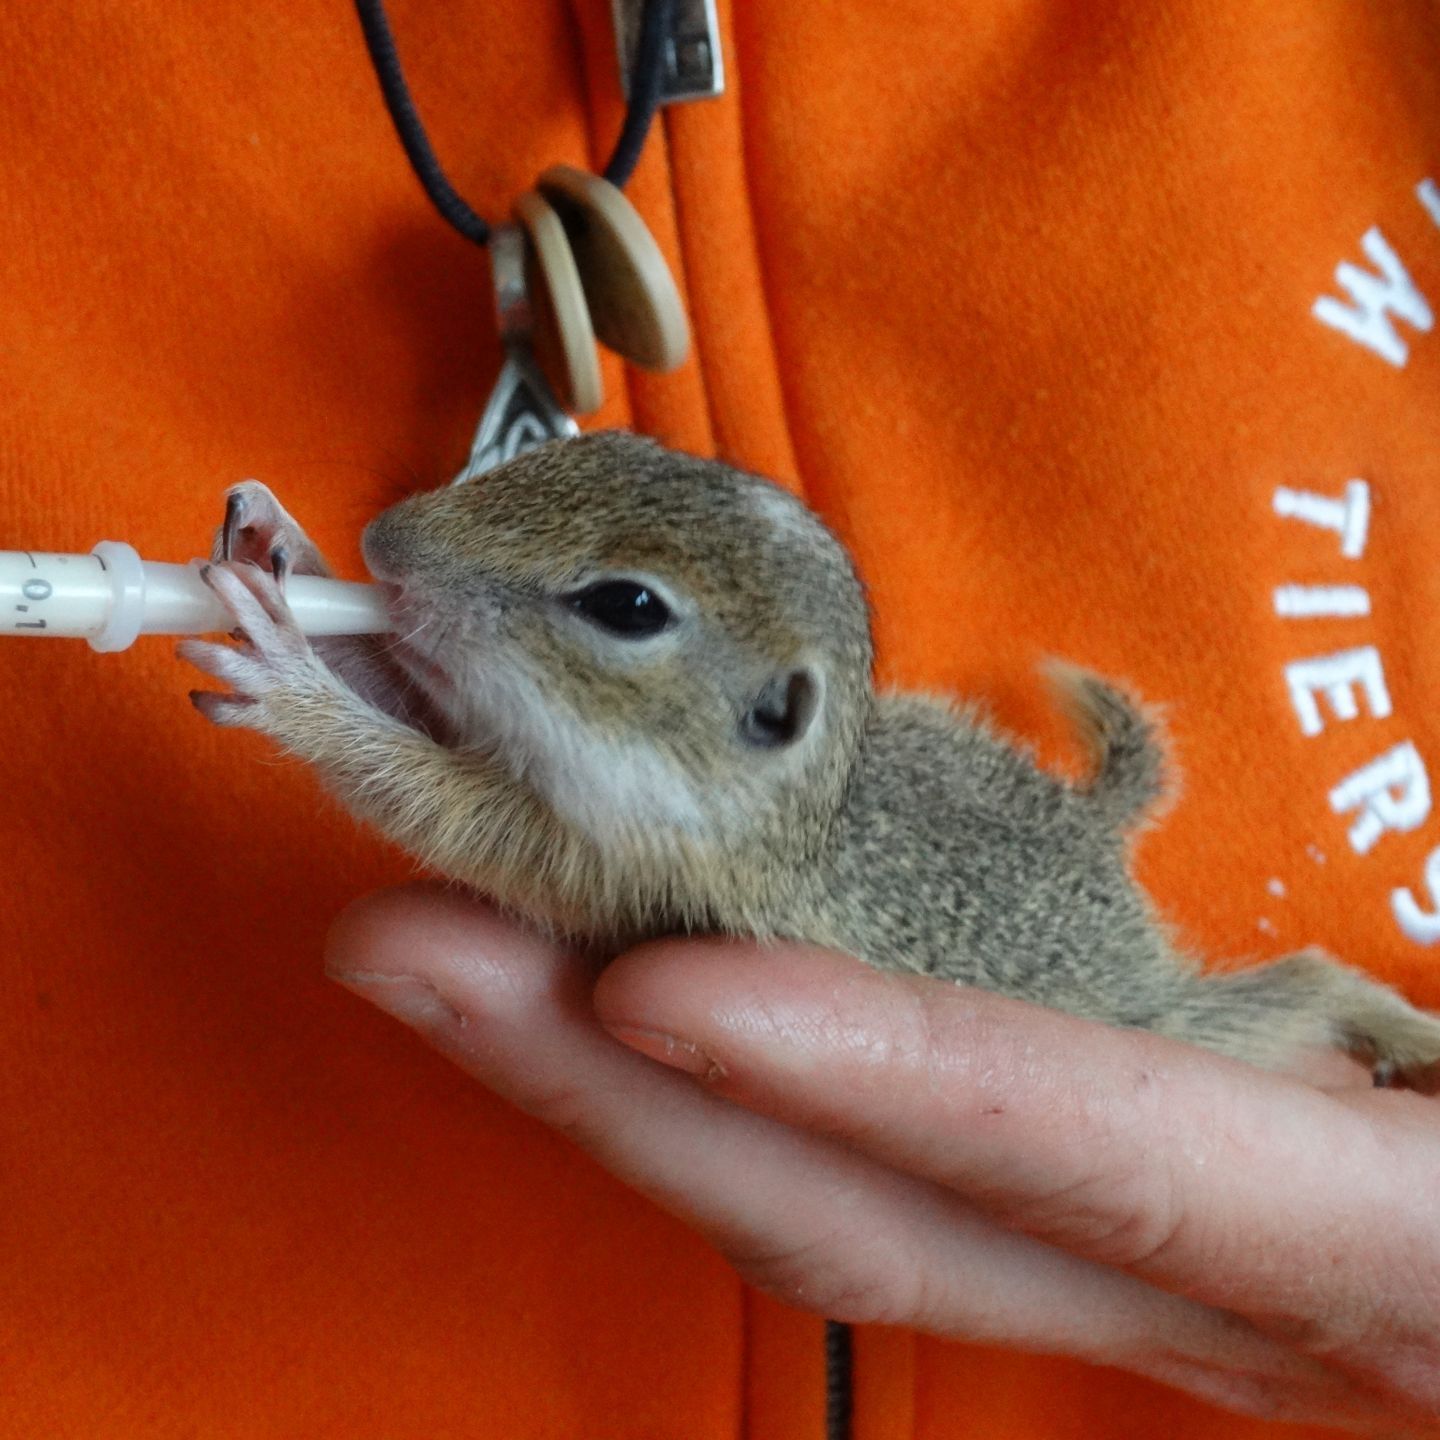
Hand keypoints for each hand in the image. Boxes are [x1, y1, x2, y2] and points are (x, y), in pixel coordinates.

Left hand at [325, 884, 1439, 1432]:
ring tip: (447, 956)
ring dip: (620, 1087)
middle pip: (871, 1217)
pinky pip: (886, 1176)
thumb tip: (1372, 968)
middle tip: (403, 940)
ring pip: (839, 1210)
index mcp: (1393, 1248)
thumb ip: (1392, 1042)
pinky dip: (739, 1091)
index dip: (881, 1082)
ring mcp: (1157, 1285)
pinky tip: (622, 1010)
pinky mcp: (1130, 1237)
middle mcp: (1231, 1298)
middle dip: (611, 1092)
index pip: (1099, 1162)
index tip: (660, 991)